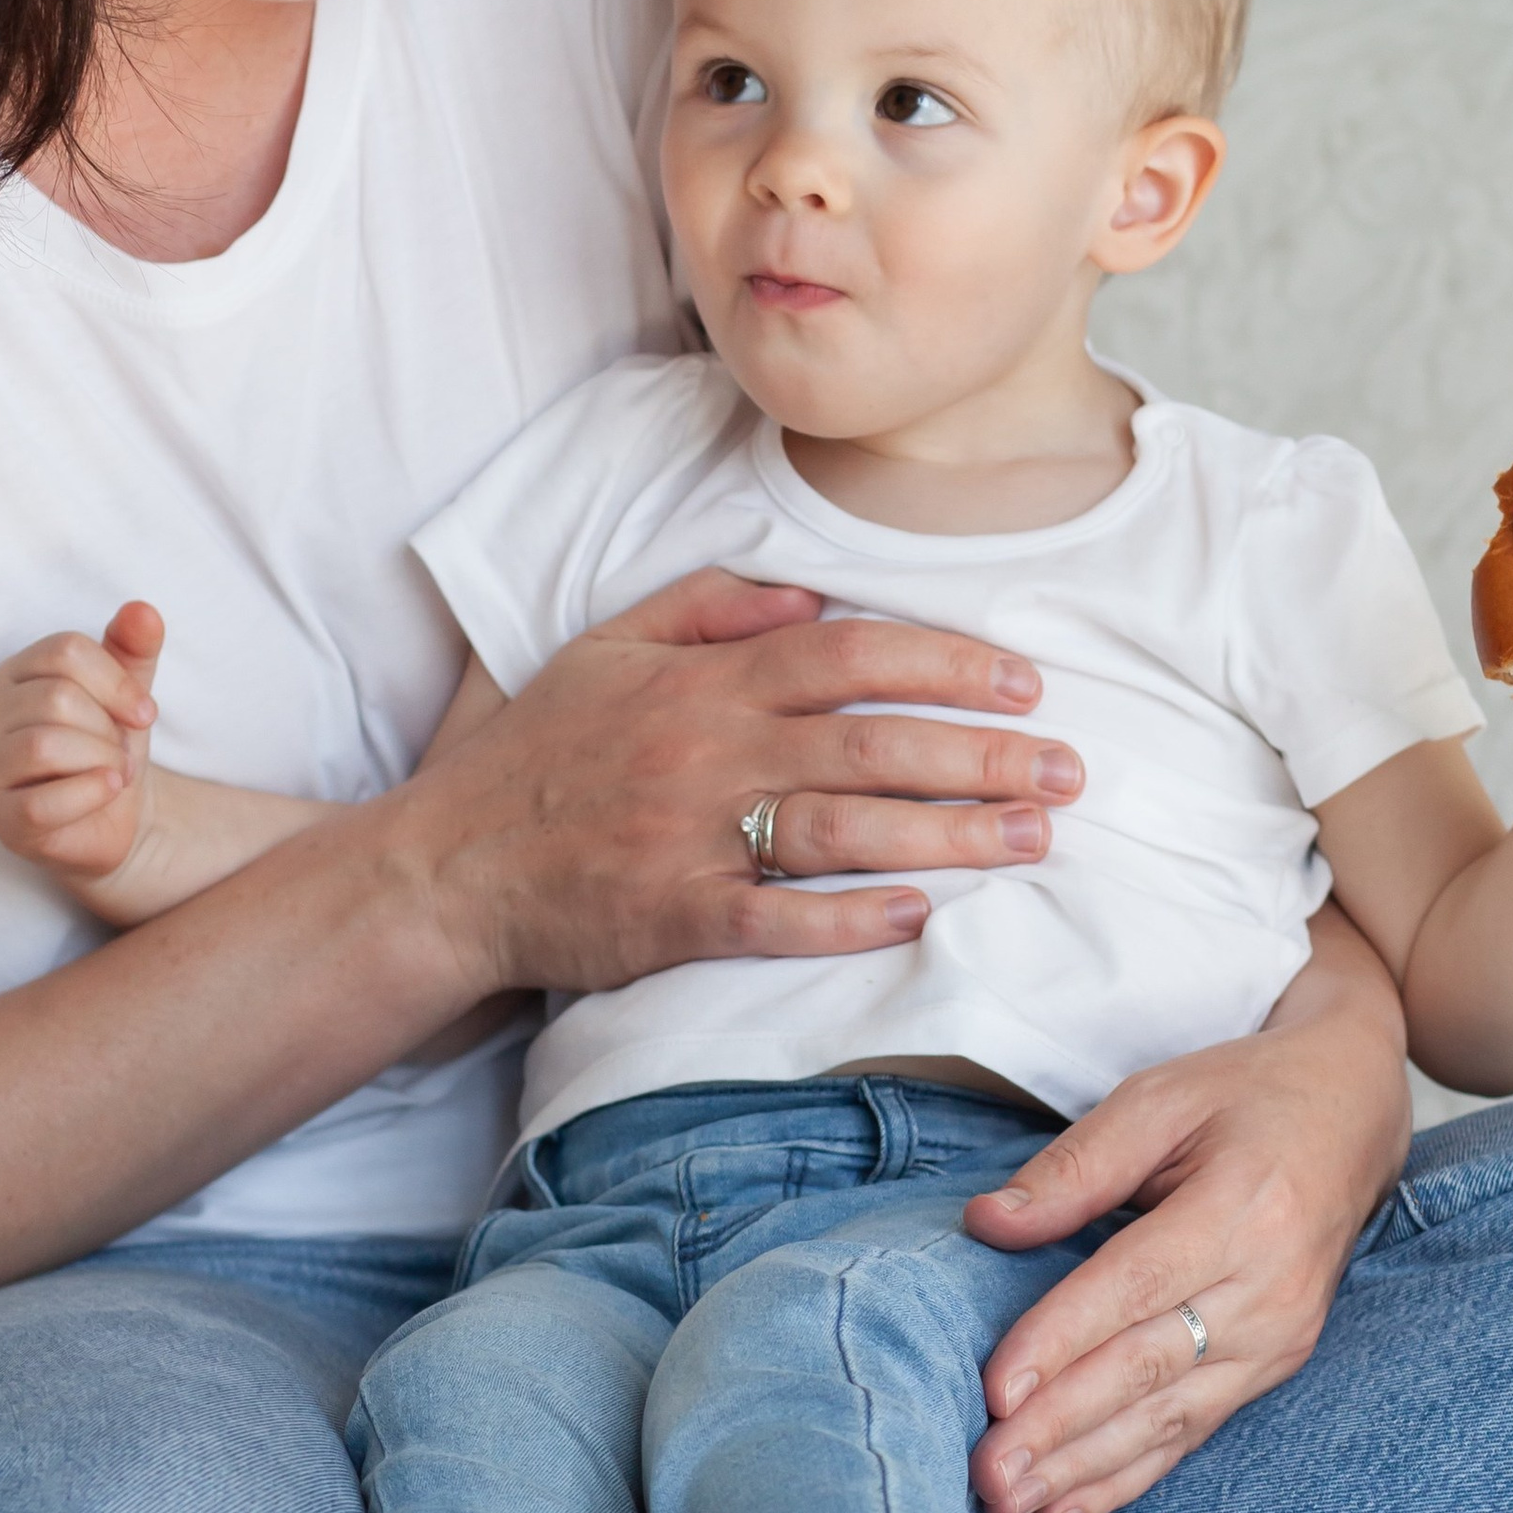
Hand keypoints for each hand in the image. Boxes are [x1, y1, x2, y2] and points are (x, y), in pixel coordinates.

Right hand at [0, 603, 164, 883]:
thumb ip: (134, 648)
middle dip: (107, 726)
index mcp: (15, 675)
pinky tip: (107, 791)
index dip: (117, 681)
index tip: (144, 712)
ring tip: (115, 772)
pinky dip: (89, 794)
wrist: (112, 816)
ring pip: (43, 745)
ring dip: (101, 759)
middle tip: (121, 750)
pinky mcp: (3, 821)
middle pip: (55, 697)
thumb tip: (143, 609)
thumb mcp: (126, 692)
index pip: (65, 651)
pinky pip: (40, 803)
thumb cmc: (106, 745)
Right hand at [403, 567, 1083, 997]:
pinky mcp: (672, 921)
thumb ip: (708, 605)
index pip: (848, 653)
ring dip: (948, 836)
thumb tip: (809, 591)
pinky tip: (922, 916)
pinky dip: (849, 920)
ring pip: (843, 832)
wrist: (444, 865)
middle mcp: (707, 753)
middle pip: (870, 744)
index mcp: (703, 682)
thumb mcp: (608, 645)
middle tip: (1068, 770)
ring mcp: (690, 839)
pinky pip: (774, 920)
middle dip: (983, 755)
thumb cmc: (535, 752)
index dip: (946, 663)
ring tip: (1034, 839)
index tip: (1024, 682)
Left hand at [960, 911, 1407, 1512]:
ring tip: (1009, 1505)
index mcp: (1241, 1208)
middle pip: (1148, 1368)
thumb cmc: (1246, 1096)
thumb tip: (987, 1223)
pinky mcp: (1276, 1365)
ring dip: (1085, 1470)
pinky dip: (1128, 1477)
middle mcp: (1269, 1287)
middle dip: (1061, 1430)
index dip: (1062, 1342)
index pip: (1135, 1287)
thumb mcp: (1160, 1097)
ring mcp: (1280, 1336)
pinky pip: (1193, 1431)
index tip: (995, 1392)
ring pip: (1169, 1418)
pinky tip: (1068, 1509)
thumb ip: (1075, 1166)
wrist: (1355, 1113)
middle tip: (986, 1476)